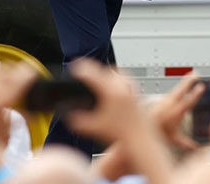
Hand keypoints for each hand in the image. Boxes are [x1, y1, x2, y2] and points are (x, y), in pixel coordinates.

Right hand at [66, 58, 174, 183]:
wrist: (141, 141)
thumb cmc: (121, 135)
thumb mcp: (93, 128)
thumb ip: (77, 121)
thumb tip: (68, 115)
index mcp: (110, 91)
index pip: (92, 73)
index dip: (80, 69)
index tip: (74, 67)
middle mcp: (122, 86)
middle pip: (103, 69)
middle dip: (92, 69)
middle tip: (82, 70)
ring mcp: (131, 88)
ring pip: (115, 71)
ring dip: (104, 71)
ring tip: (97, 74)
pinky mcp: (137, 91)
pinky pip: (124, 76)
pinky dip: (115, 76)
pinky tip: (112, 82)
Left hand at [150, 72, 202, 150]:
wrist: (145, 126)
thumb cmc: (160, 131)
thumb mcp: (175, 138)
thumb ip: (188, 144)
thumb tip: (199, 149)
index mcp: (175, 113)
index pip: (187, 102)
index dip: (195, 94)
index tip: (201, 87)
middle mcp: (170, 104)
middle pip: (181, 90)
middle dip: (189, 82)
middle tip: (197, 75)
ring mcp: (166, 100)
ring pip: (178, 88)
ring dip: (186, 81)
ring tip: (193, 74)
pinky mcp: (164, 98)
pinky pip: (175, 89)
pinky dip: (181, 84)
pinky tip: (186, 81)